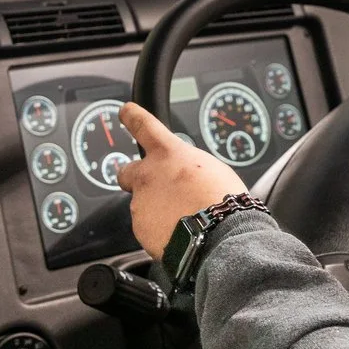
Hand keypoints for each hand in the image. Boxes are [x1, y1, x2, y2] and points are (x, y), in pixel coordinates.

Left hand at [117, 102, 249, 256]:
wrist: (219, 236)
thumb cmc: (223, 202)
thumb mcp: (212, 170)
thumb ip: (188, 167)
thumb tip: (183, 174)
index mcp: (169, 154)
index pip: (144, 125)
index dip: (132, 117)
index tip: (126, 112)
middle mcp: (148, 175)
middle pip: (127, 171)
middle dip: (133, 177)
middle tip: (150, 187)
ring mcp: (141, 202)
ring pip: (142, 204)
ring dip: (156, 210)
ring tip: (182, 219)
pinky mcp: (140, 228)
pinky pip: (147, 227)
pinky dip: (159, 230)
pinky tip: (179, 234)